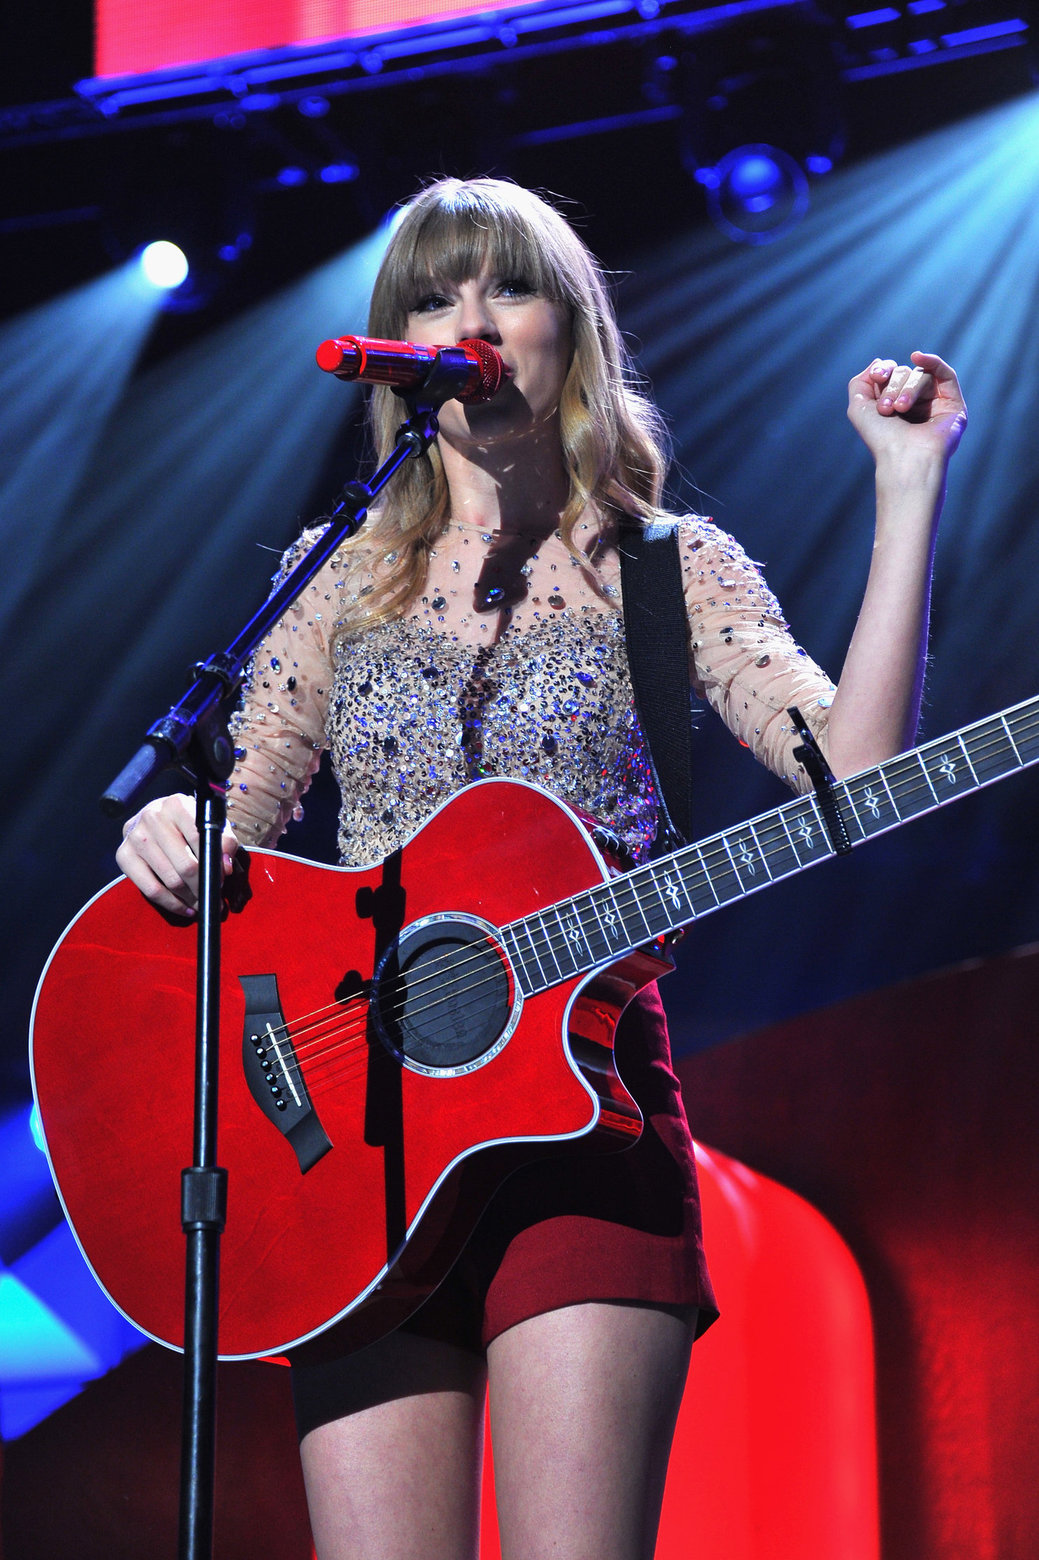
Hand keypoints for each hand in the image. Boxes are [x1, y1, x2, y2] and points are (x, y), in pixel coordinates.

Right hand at [116, 792, 238, 916]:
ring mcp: (135, 837)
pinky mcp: (123, 855)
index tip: (222, 879)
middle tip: (213, 896)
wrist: (154, 817)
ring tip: (202, 904)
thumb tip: (224, 868)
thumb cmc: (187, 823)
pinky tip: (186, 908)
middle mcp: (153, 817)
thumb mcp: (209, 823)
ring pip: (170, 880)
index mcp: (177, 805)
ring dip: (191, 898)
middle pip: (186, 865)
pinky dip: (172, 904)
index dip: (215, 865)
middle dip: (203, 886)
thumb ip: (223, 840)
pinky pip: (151, 890)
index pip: (201, 840)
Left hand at [848, 351, 966, 466]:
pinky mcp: (953, 405)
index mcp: (893, 405)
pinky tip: (918, 357)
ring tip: (900, 409)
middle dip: (893, 386)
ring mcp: (934, 404)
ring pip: (921, 376)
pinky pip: (945, 374)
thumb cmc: (881, 438)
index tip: (877, 377)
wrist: (904, 457)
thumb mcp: (858, 408)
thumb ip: (860, 383)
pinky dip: (932, 361)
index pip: (891, 375)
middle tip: (887, 409)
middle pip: (905, 374)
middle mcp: (914, 404)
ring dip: (908, 389)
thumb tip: (878, 362)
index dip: (884, 370)